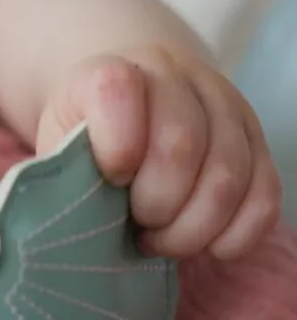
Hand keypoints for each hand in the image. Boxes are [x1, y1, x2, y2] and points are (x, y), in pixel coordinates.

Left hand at [35, 46, 282, 258]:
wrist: (128, 100)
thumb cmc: (84, 140)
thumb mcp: (54, 147)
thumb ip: (58, 174)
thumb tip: (62, 228)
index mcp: (111, 74)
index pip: (117, 93)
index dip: (115, 148)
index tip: (109, 179)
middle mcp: (175, 77)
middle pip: (182, 146)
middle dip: (155, 205)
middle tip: (135, 226)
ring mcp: (224, 105)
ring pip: (229, 175)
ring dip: (191, 229)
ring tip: (160, 239)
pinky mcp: (255, 140)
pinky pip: (264, 194)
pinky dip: (236, 233)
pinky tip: (206, 245)